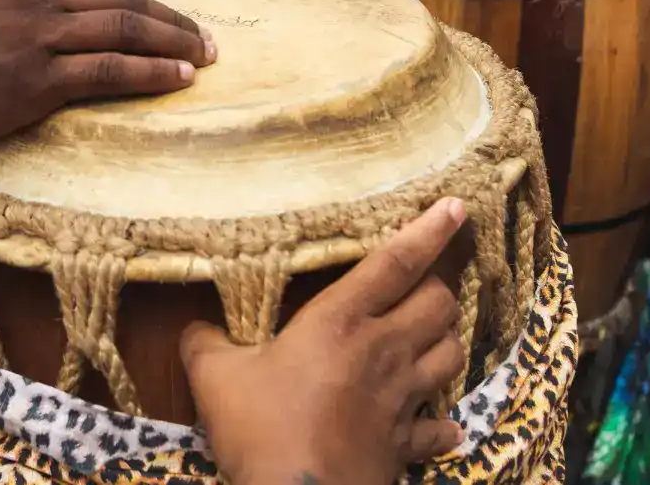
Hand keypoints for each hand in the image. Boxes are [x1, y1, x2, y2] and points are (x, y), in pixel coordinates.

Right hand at [0, 0, 215, 150]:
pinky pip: (108, 71)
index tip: (175, 20)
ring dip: (173, 46)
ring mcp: (37, 36)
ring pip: (124, 32)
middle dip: (173, 22)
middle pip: (124, 2)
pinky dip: (150, 74)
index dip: (148, 0)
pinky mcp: (36, 79)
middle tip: (206, 40)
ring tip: (203, 59)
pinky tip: (176, 78)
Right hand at [182, 199, 468, 484]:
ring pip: (451, 354)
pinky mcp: (406, 443)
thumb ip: (204, 343)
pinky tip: (438, 422)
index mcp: (339, 321)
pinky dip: (442, 422)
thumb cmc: (260, 429)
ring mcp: (401, 399)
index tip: (455, 206)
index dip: (427, 230)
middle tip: (416, 288)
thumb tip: (194, 328)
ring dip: (444, 341)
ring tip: (426, 339)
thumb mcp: (215, 378)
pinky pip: (440, 427)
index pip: (394, 263)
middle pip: (438, 302)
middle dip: (435, 288)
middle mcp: (382, 350)